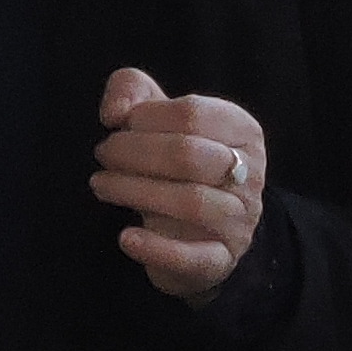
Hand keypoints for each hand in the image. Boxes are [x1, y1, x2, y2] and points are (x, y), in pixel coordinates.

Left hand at [94, 70, 269, 304]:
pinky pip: (193, 257)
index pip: (193, 114)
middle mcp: (250, 174)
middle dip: (134, 152)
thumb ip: (132, 91)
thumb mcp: (157, 116)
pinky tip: (125, 237)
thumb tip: (116, 111)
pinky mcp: (221, 259)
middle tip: (103, 154)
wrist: (199, 231)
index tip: (116, 125)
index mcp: (242, 130)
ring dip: (134, 191)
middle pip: (189, 155)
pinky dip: (156, 248)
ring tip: (101, 184)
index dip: (145, 117)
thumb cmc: (174, 162)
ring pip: (190, 203)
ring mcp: (240, 219)